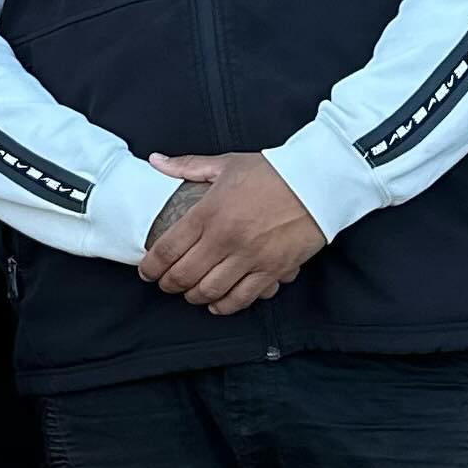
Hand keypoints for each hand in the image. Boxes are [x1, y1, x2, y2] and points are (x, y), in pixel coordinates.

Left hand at [137, 153, 325, 314]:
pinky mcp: (272, 270)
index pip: (166, 250)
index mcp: (208, 213)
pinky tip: (218, 302)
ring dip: (194, 296)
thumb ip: (187, 167)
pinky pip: (241, 298)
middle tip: (167, 283)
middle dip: (169, 285)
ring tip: (192, 292)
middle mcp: (225, 239)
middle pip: (183, 276)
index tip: (147, 272)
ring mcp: (249, 257)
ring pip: (209, 291)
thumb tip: (156, 161)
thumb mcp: (227, 164)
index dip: (151, 267)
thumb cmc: (273, 171)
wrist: (320, 180)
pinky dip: (225, 305)